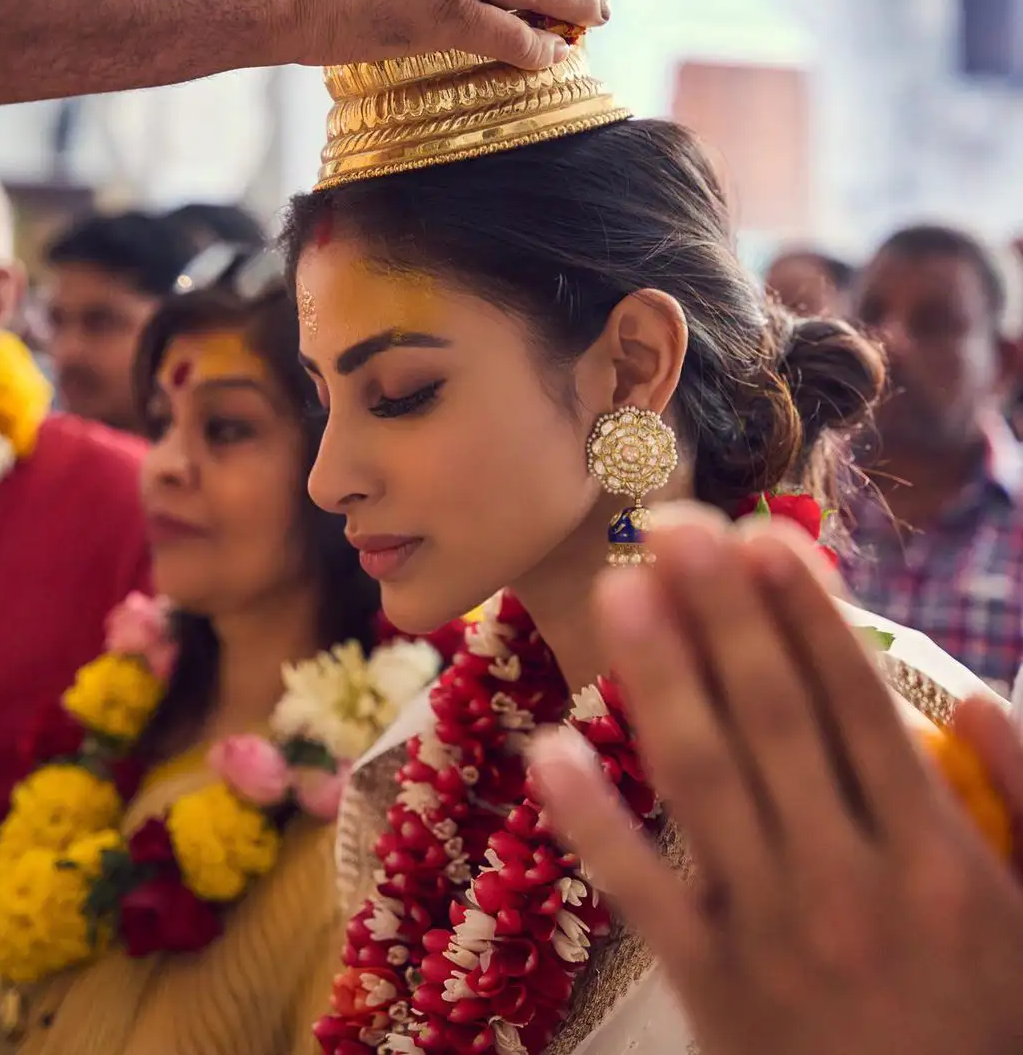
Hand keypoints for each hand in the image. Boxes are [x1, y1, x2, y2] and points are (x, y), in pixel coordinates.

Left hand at [532, 507, 1022, 1054]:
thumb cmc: (991, 1030)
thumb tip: (975, 698)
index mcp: (934, 857)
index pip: (859, 707)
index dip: (808, 617)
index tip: (766, 536)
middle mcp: (847, 879)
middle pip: (771, 720)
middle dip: (721, 613)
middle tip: (674, 525)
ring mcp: (770, 931)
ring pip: (704, 781)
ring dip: (658, 677)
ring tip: (620, 588)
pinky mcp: (709, 983)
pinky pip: (643, 892)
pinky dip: (593, 821)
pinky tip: (550, 747)